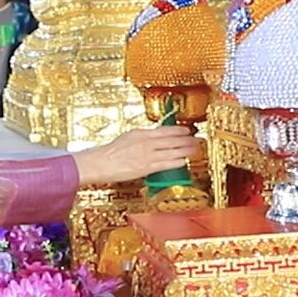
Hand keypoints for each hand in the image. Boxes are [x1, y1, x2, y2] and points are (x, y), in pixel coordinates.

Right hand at [72, 126, 199, 185]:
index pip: (164, 129)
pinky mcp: (146, 167)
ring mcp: (147, 154)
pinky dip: (177, 161)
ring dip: (186, 149)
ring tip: (196, 149)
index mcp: (140, 133)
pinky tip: (184, 161)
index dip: (178, 130)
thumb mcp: (126, 139)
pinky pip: (166, 163)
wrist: (99, 163)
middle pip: (172, 139)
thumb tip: (152, 139)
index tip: (187, 130)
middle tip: (198, 139)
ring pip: (172, 150)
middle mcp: (145, 142)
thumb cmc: (109, 153)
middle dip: (187, 139)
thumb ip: (140, 138)